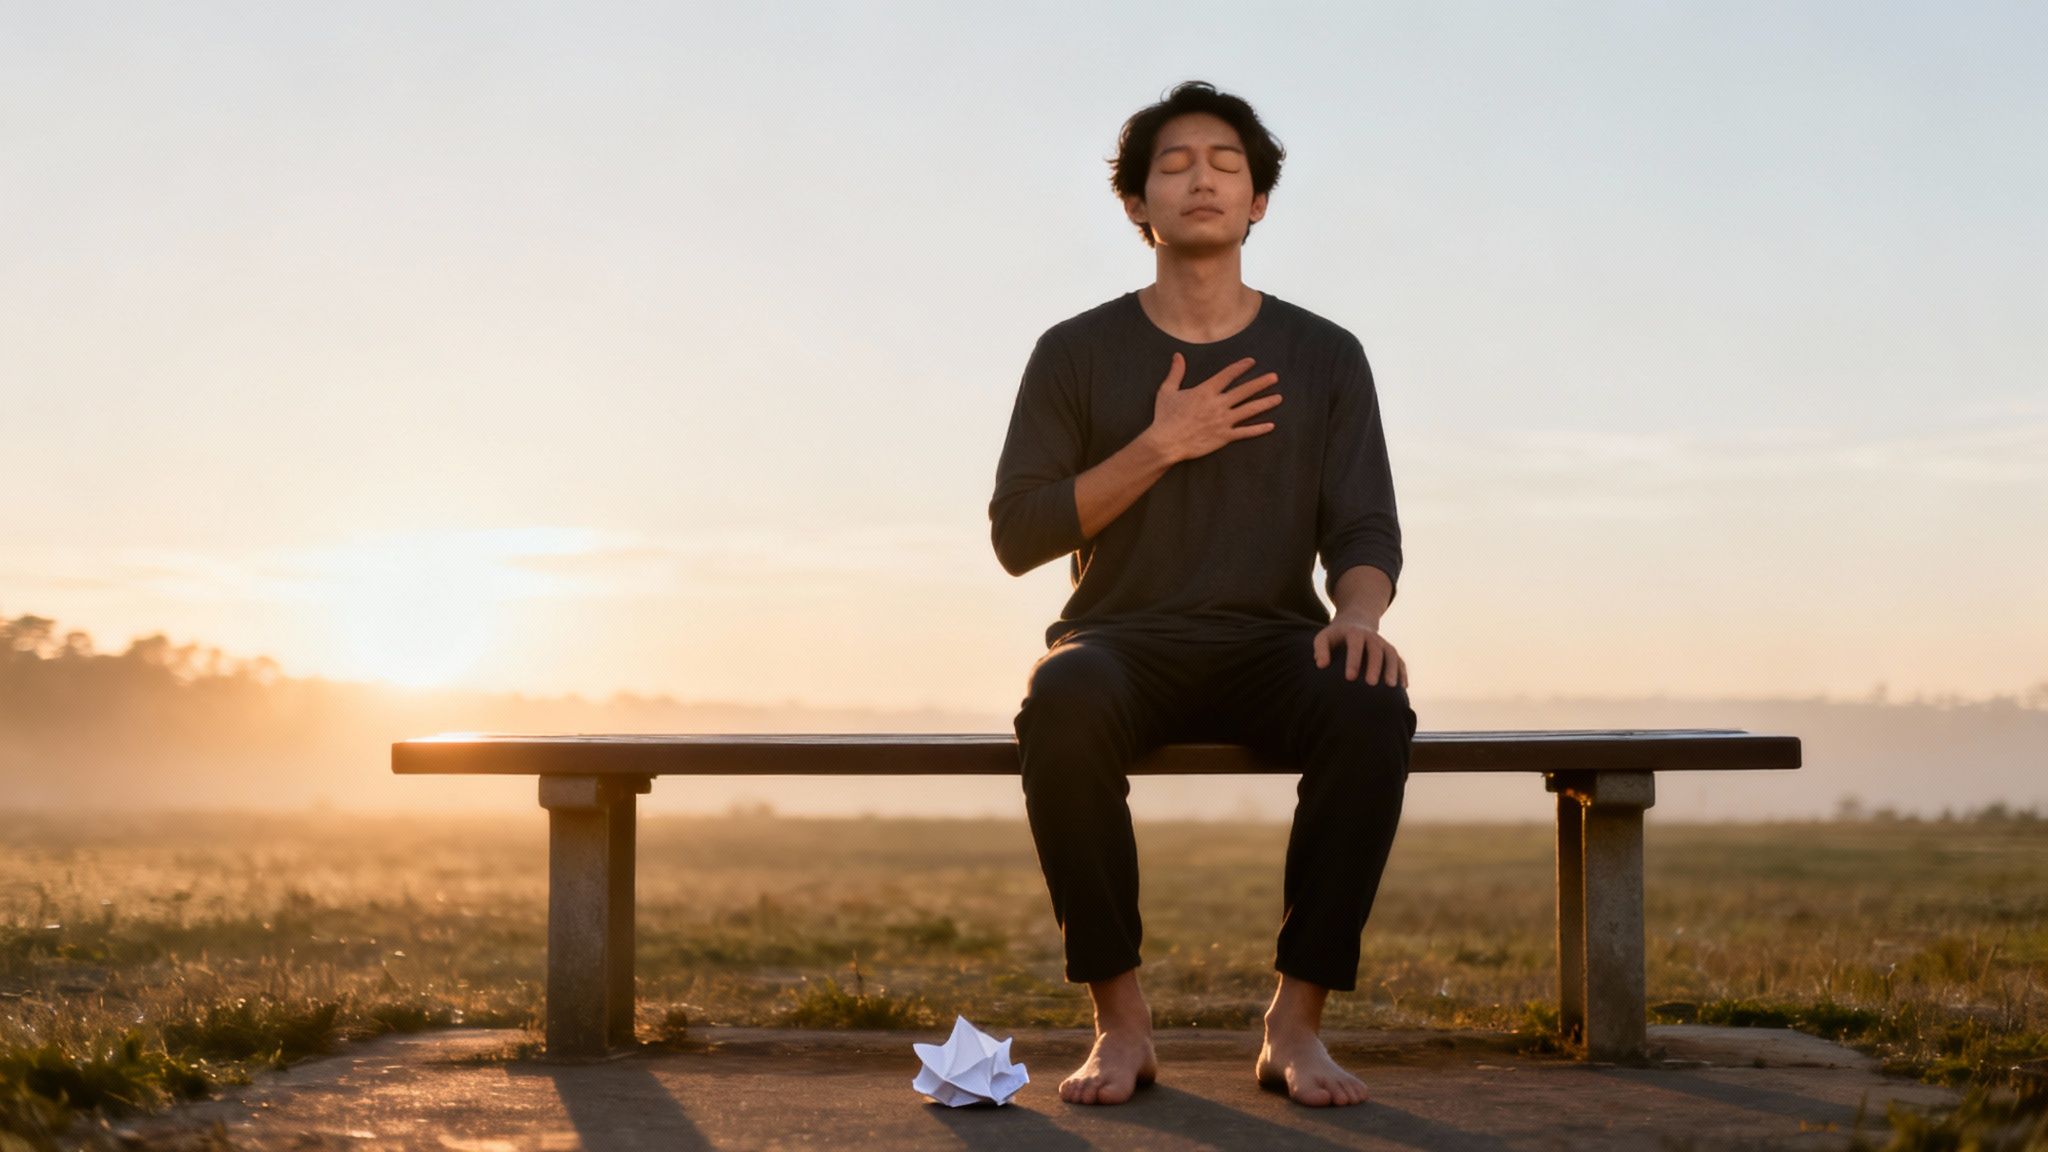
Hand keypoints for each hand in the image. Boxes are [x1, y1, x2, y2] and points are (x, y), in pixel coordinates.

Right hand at [1144, 353, 1281, 463]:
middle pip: (1244, 390)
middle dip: (1261, 383)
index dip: (1241, 367)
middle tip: (1274, 377)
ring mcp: (1223, 421)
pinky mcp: (1224, 437)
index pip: (1228, 375)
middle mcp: (1218, 404)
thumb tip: (1178, 356)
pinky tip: (1270, 425)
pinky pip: (1245, 432)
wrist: (1166, 442)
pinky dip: (1258, 429)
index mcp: (1206, 391)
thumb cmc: (1165, 417)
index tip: (1252, 362)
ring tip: (1278, 398)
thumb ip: (1176, 372)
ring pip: (1249, 410)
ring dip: (1265, 403)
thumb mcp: (1167, 391)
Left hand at [1312, 611, 1407, 686]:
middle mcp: (1372, 637)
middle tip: (1371, 684)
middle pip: (1376, 650)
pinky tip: (1403, 686)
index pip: (1355, 646)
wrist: (1356, 622)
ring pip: (1391, 654)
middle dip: (1375, 666)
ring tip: (1391, 687)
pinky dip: (1402, 671)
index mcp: (1354, 633)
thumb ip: (1320, 648)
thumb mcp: (1324, 637)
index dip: (1353, 661)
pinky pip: (1399, 660)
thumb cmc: (1336, 636)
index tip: (1349, 678)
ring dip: (1392, 669)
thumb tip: (1321, 665)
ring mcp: (1383, 643)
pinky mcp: (1390, 650)